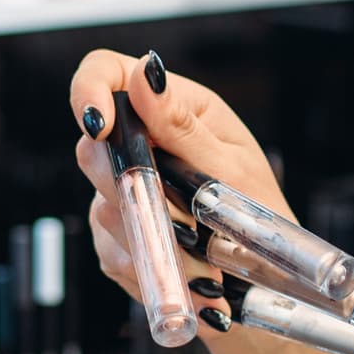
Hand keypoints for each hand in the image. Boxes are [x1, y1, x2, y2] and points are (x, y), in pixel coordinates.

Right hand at [65, 50, 295, 320]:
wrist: (265, 281)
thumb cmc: (260, 214)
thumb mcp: (232, 166)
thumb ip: (181, 125)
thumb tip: (144, 72)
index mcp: (173, 109)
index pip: (106, 74)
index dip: (88, 94)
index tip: (99, 127)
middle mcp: (142, 146)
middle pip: (91, 149)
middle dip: (129, 186)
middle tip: (176, 212)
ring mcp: (123, 193)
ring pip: (104, 208)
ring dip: (154, 236)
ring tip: (204, 255)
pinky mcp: (117, 239)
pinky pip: (111, 251)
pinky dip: (150, 264)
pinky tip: (187, 273)